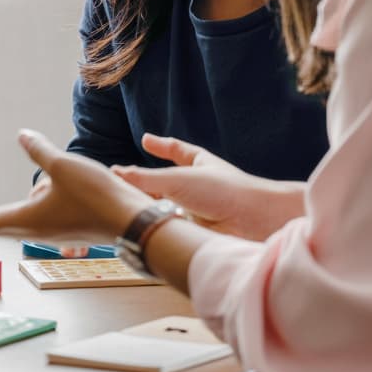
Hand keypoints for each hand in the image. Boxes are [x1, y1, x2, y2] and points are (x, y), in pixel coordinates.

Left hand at [0, 130, 150, 243]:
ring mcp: (51, 232)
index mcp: (26, 219)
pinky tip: (32, 194)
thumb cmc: (97, 196)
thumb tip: (22, 134)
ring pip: (14, 222)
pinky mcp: (65, 230)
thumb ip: (39, 150)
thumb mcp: (63, 165)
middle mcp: (34, 230)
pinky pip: (33, 220)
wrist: (134, 223)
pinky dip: (18, 211)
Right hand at [111, 134, 306, 240]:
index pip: (176, 150)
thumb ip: (144, 178)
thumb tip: (116, 173)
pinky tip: (143, 226)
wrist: (255, 222)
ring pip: (165, 206)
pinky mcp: (195, 231)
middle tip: (119, 184)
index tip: (146, 140)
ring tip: (124, 207)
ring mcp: (197, 208)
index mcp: (198, 163)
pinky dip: (157, 224)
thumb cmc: (224, 191)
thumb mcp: (177, 179)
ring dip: (148, 207)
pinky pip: (170, 225)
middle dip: (144, 184)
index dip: (161, 145)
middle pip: (164, 182)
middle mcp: (197, 185)